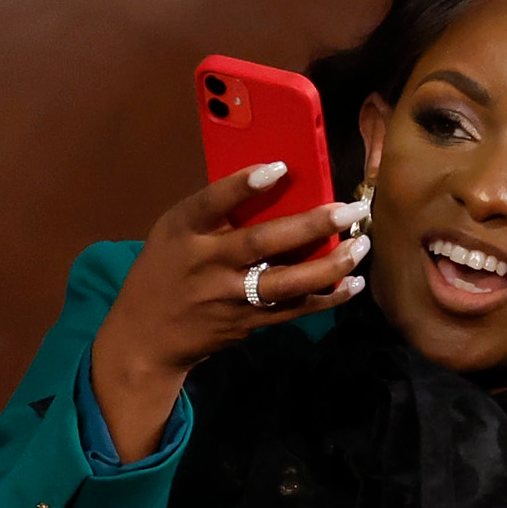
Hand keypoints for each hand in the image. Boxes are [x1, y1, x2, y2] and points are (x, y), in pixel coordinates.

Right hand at [86, 168, 368, 462]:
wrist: (145, 339)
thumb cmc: (165, 273)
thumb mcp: (174, 233)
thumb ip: (213, 212)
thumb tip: (274, 182)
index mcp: (184, 231)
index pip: (211, 202)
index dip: (244, 184)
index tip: (280, 168)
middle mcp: (206, 264)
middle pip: (262, 242)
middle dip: (310, 225)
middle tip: (349, 210)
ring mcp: (228, 298)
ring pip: (285, 283)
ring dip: (329, 267)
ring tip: (360, 247)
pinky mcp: (245, 323)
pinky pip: (292, 310)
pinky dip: (325, 298)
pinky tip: (352, 284)